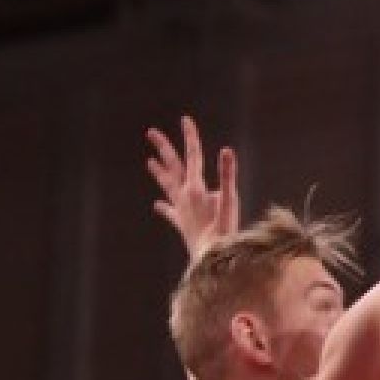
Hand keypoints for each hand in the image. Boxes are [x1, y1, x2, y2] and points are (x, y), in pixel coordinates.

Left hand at [146, 115, 239, 258]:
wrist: (210, 261)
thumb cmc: (223, 233)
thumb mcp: (230, 202)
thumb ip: (227, 175)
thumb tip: (226, 150)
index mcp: (194, 188)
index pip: (193, 156)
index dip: (190, 137)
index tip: (185, 119)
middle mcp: (183, 196)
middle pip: (172, 167)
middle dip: (163, 148)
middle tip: (151, 132)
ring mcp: (180, 210)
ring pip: (167, 186)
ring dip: (160, 173)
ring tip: (150, 162)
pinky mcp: (181, 223)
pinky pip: (170, 212)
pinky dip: (164, 207)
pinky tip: (157, 205)